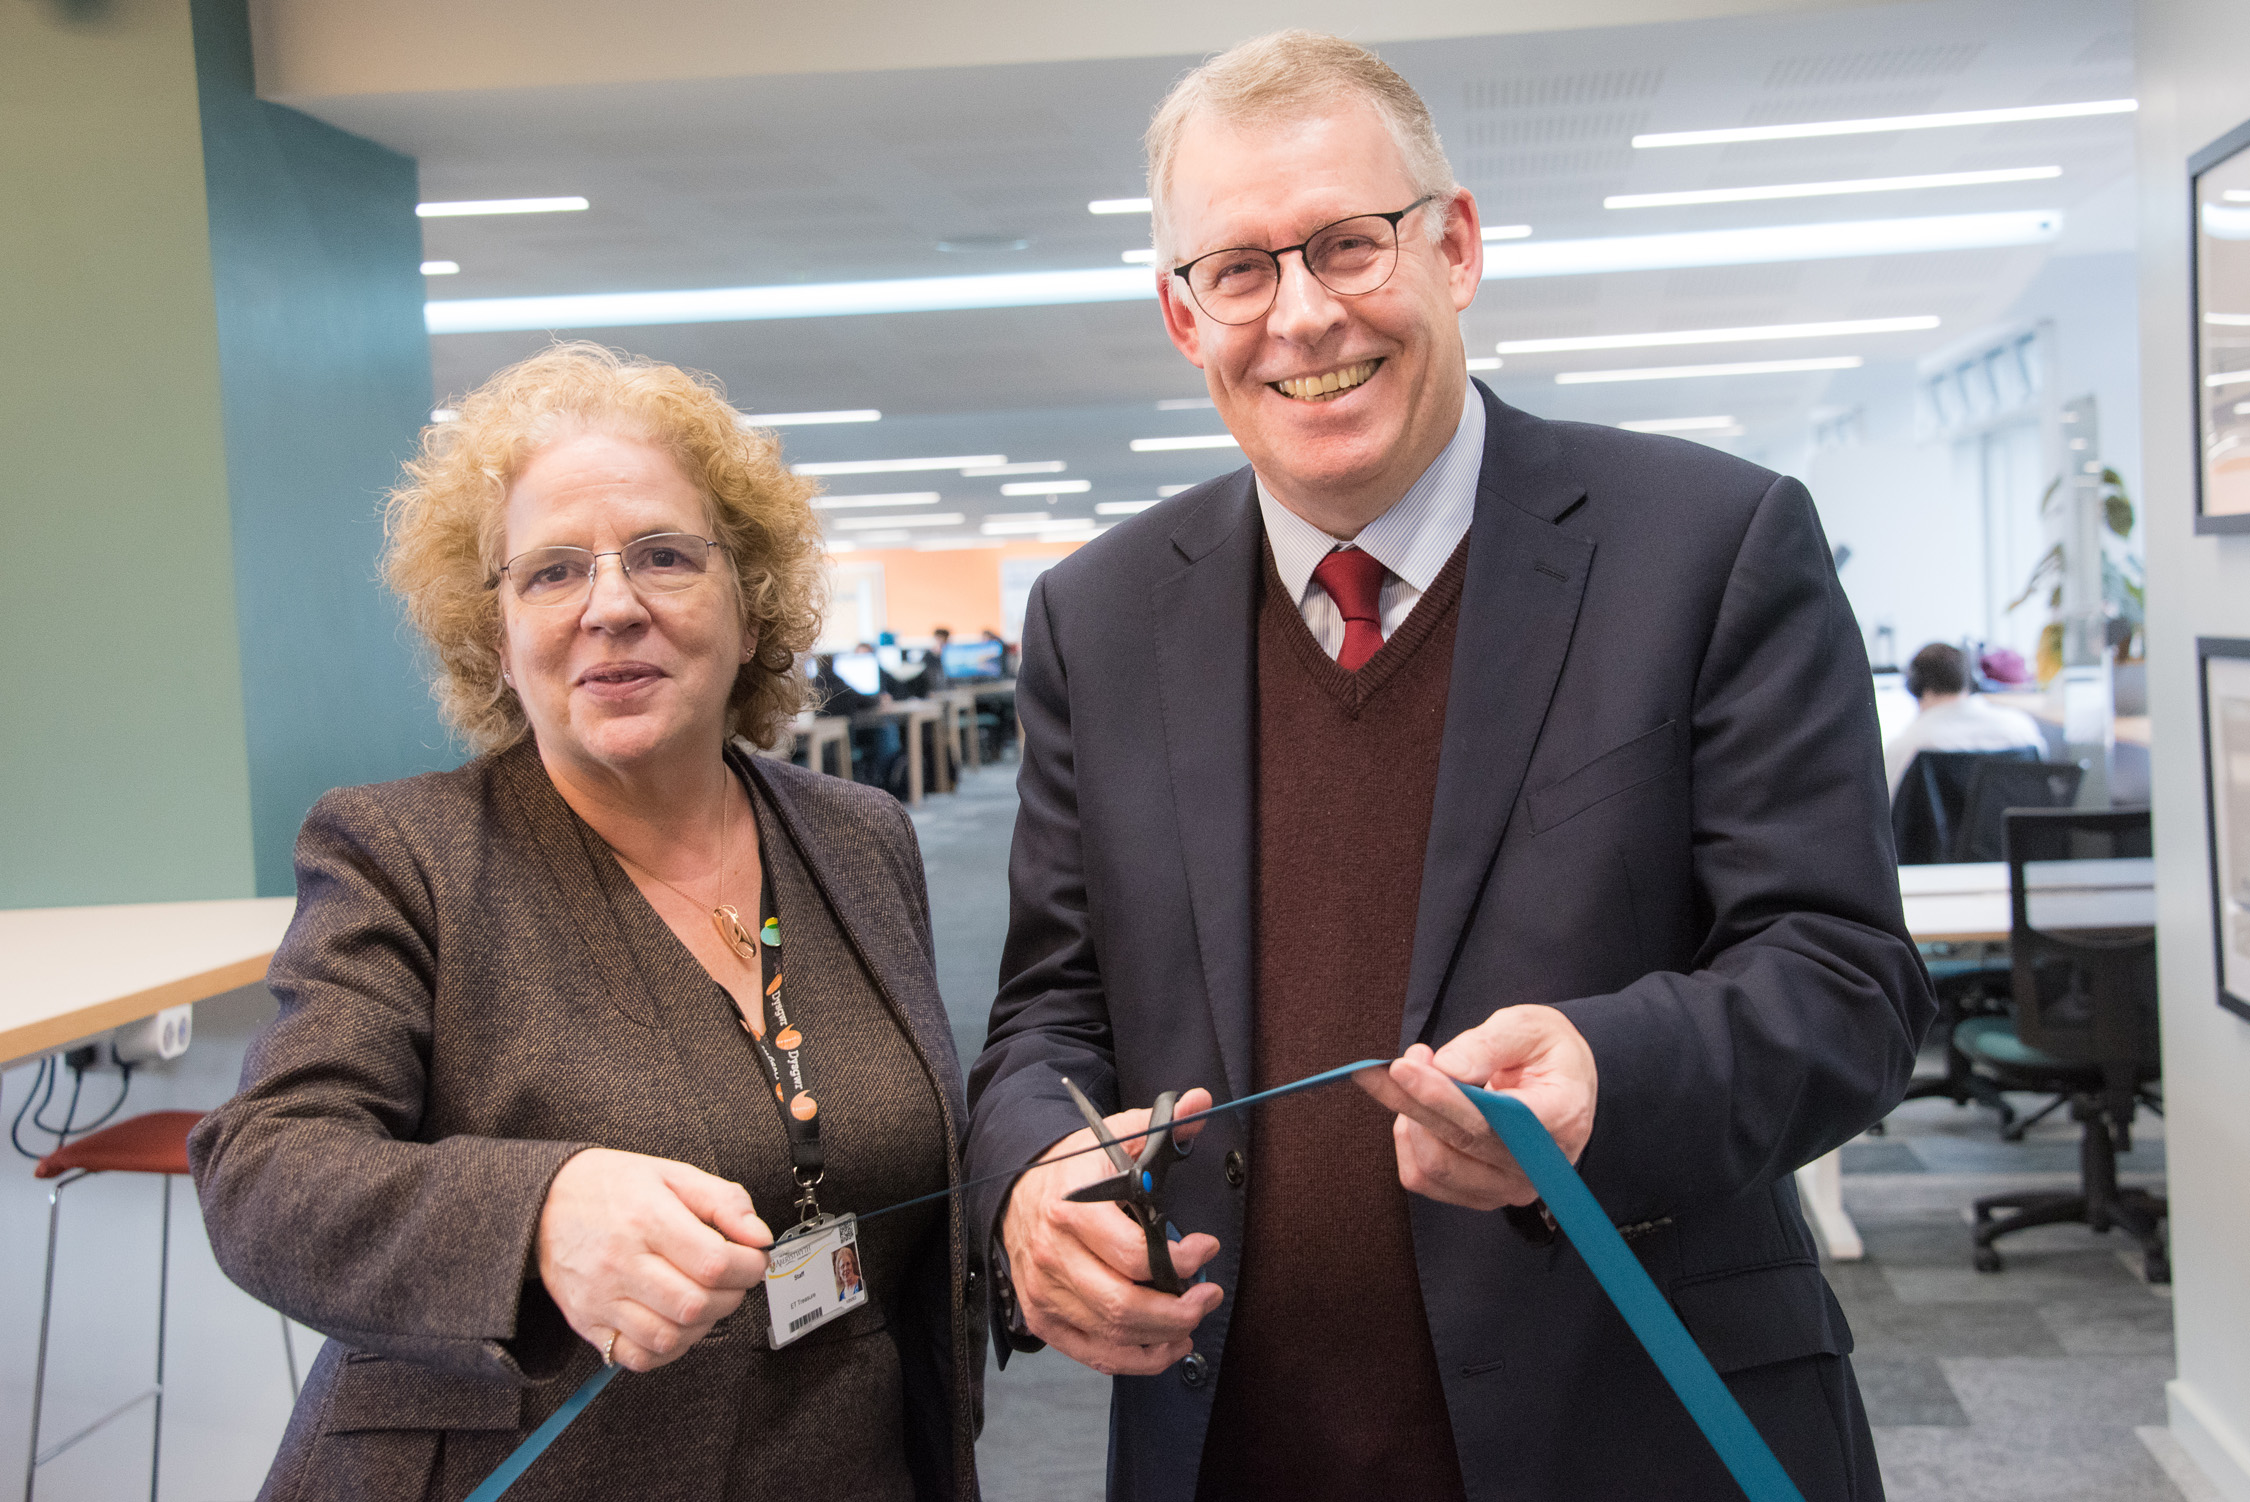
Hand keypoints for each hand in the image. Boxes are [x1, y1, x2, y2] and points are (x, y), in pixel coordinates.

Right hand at [535, 1148, 772, 1371]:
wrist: (544, 1202)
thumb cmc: (612, 1186)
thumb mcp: (672, 1174)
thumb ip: (723, 1201)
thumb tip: (759, 1237)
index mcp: (645, 1218)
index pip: (712, 1262)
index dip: (748, 1267)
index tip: (754, 1260)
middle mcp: (620, 1262)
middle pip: (694, 1305)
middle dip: (732, 1297)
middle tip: (733, 1280)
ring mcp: (600, 1298)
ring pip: (669, 1337)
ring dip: (703, 1325)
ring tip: (706, 1299)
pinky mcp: (587, 1323)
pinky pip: (637, 1357)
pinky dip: (669, 1349)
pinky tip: (677, 1323)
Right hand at [1000, 1088, 1224, 1375]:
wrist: (1015, 1187)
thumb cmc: (1073, 1167)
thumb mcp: (1113, 1136)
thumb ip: (1162, 1123)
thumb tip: (1203, 1101)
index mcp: (1071, 1208)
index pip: (1133, 1254)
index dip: (1181, 1260)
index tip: (1207, 1248)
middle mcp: (1052, 1255)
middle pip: (1123, 1306)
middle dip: (1179, 1310)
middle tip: (1209, 1295)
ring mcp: (1044, 1291)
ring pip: (1112, 1336)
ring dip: (1164, 1337)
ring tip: (1193, 1319)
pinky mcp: (1043, 1317)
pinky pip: (1092, 1353)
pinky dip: (1135, 1360)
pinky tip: (1166, 1346)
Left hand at [1357, 1005, 1598, 1211]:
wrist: (1563, 1086)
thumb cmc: (1546, 1052)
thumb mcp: (1530, 1027)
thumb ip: (1489, 1043)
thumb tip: (1445, 1068)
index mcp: (1561, 1117)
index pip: (1491, 1119)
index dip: (1441, 1096)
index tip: (1403, 1067)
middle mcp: (1536, 1166)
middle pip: (1455, 1145)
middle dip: (1410, 1101)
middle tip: (1386, 1066)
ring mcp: (1507, 1187)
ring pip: (1433, 1166)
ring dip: (1409, 1119)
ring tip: (1415, 1078)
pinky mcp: (1480, 1195)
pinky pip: (1423, 1179)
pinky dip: (1408, 1141)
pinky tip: (1418, 1109)